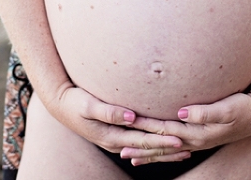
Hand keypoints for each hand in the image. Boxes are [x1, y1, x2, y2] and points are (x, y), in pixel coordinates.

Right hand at [46, 82, 185, 155]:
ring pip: (144, 148)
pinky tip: (164, 145)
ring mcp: (115, 141)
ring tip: (184, 149)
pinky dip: (154, 145)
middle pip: (147, 147)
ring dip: (164, 149)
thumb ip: (109, 111)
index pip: (142, 140)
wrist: (60, 105)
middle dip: (168, 147)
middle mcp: (115, 142)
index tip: (179, 139)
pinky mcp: (116, 135)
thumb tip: (131, 117)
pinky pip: (139, 144)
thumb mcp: (89, 105)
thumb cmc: (74, 101)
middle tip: (190, 146)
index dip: (161, 140)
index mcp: (111, 136)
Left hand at [123, 90, 250, 164]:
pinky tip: (154, 152)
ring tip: (129, 156)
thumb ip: (205, 111)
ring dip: (148, 152)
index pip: (166, 130)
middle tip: (120, 146)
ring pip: (167, 150)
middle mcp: (195, 141)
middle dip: (141, 145)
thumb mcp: (228, 108)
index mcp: (198, 133)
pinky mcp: (200, 138)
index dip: (147, 126)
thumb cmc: (244, 107)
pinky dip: (162, 152)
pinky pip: (175, 148)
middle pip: (162, 144)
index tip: (129, 122)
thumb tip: (182, 113)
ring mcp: (197, 142)